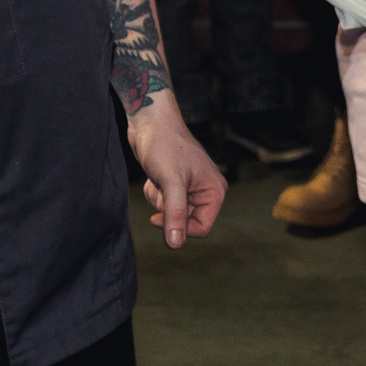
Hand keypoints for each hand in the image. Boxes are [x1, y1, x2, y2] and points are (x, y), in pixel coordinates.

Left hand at [126, 101, 225, 247]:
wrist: (150, 122)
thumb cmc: (164, 145)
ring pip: (173, 213)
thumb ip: (175, 214)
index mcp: (215, 191)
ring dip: (159, 201)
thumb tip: (175, 244)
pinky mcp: (176, 182)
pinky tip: (154, 176)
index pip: (201, 227)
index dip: (180, 227)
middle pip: (186, 221)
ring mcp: (190, 187)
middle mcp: (206, 190)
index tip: (159, 218)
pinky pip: (165, 202)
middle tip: (161, 189)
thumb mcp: (171, 183)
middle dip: (168, 209)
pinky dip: (155, 193)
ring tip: (157, 179)